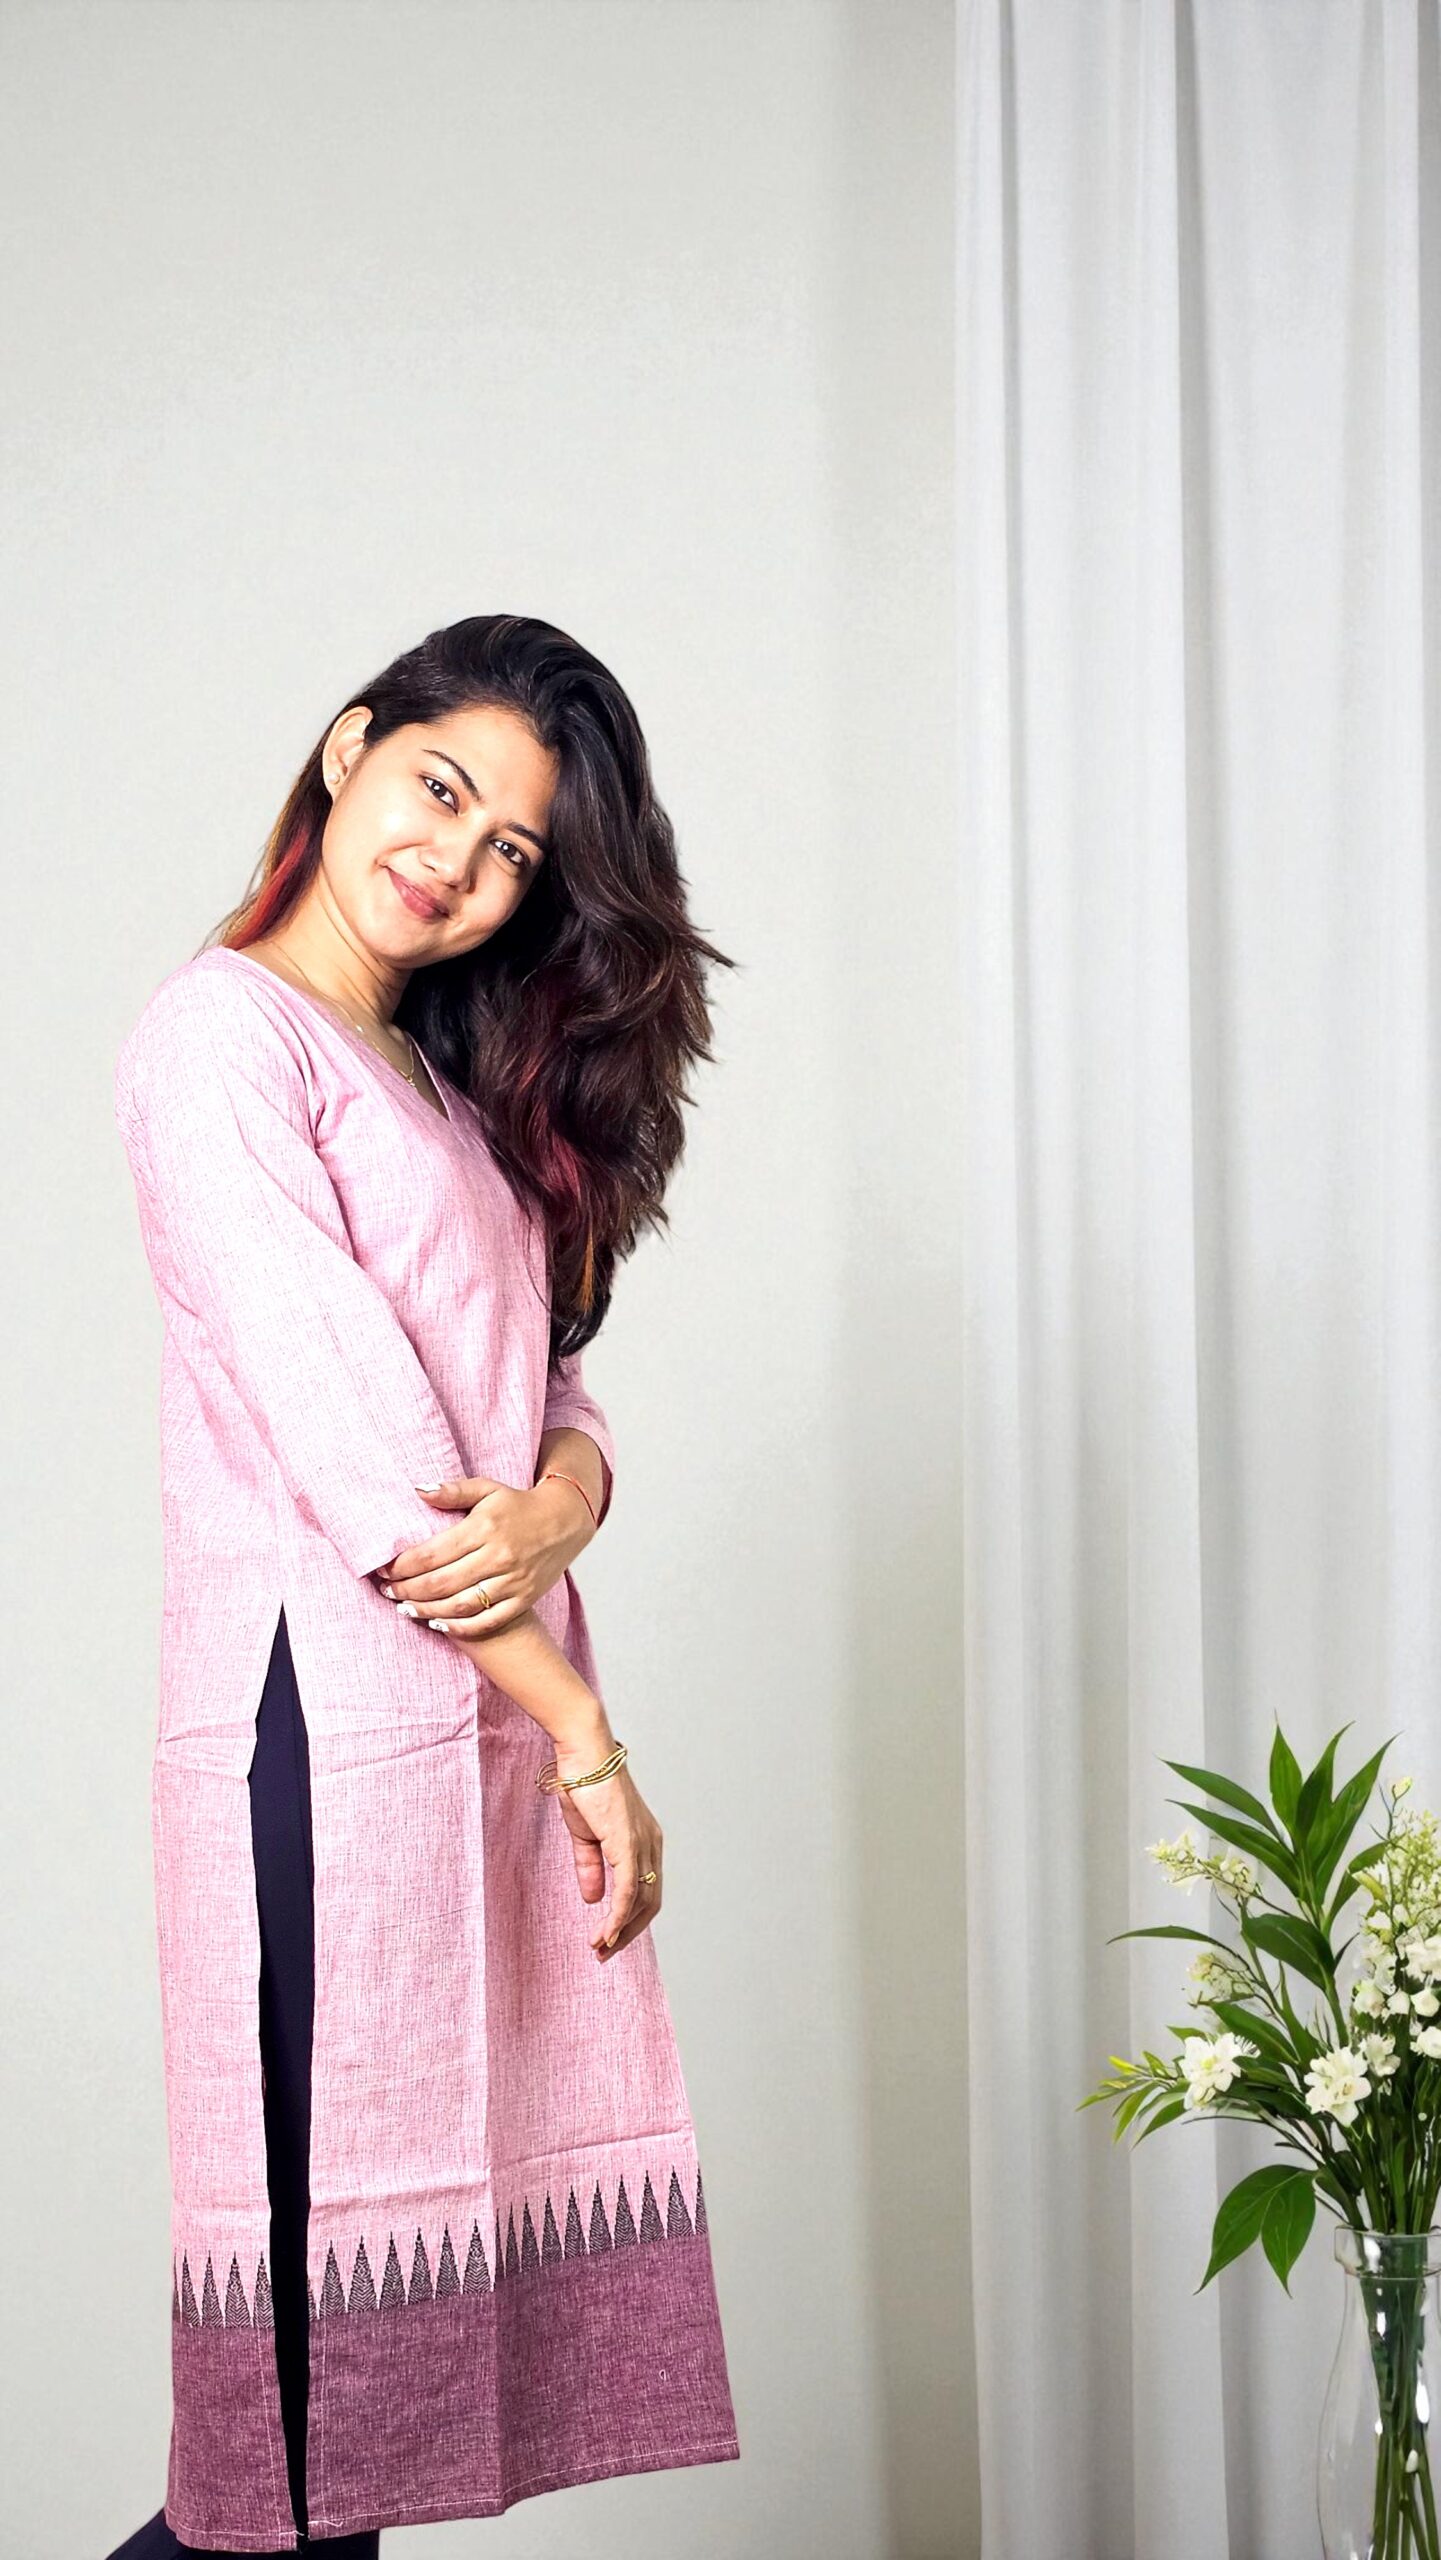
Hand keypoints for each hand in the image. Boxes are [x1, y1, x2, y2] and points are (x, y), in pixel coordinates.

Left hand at [374, 1474, 591, 1634]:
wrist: (566, 1520)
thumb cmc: (519, 1505)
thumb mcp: (487, 1488)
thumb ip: (452, 1491)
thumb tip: (418, 1491)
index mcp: (484, 1528)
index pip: (432, 1553)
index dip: (402, 1565)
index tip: (383, 1569)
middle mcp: (498, 1557)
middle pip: (441, 1583)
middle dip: (407, 1590)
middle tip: (387, 1592)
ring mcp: (512, 1581)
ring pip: (460, 1606)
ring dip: (427, 1611)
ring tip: (405, 1609)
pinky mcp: (523, 1599)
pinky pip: (487, 1621)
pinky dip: (460, 1628)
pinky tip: (438, 1625)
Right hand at [547, 1737, 664, 1961]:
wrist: (582, 1755)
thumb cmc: (584, 1786)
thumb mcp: (585, 1835)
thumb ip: (590, 1867)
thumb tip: (592, 1899)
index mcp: (644, 1841)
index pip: (646, 1891)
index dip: (628, 1920)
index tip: (606, 1939)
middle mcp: (651, 1844)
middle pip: (650, 1903)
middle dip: (628, 1933)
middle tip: (604, 1953)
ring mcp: (642, 1844)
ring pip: (641, 1902)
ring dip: (620, 1931)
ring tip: (599, 1948)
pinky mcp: (627, 1843)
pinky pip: (628, 1891)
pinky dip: (617, 1917)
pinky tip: (604, 1933)